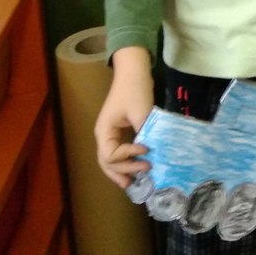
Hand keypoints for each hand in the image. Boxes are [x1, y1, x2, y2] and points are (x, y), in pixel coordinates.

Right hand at [94, 46, 152, 187]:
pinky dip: (124, 161)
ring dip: (121, 171)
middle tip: (141, 175)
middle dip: (122, 171)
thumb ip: (143, 132)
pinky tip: (134, 168)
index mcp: (104, 131)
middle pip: (106, 162)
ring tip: (132, 183)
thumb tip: (151, 151)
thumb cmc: (134, 89)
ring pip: (110, 160)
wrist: (133, 71)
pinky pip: (118, 151)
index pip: (111, 154)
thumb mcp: (140, 111)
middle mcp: (103, 135)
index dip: (127, 156)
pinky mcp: (119, 131)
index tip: (146, 149)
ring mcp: (110, 134)